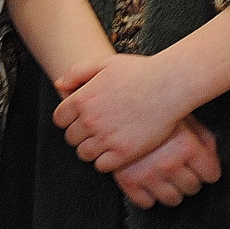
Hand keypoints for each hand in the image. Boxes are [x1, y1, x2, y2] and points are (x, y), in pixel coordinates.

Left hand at [53, 53, 183, 171]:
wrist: (171, 85)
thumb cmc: (142, 72)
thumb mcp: (108, 63)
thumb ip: (79, 72)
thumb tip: (59, 84)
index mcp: (83, 99)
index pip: (60, 118)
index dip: (71, 116)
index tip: (84, 114)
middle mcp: (90, 121)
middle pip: (71, 137)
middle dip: (82, 132)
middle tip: (101, 124)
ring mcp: (105, 139)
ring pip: (84, 153)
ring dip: (93, 147)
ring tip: (110, 135)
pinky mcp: (122, 154)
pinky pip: (101, 165)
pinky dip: (106, 159)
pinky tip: (118, 145)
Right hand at [114, 115, 221, 208]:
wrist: (121, 108)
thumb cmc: (154, 109)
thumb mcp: (186, 117)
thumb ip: (203, 137)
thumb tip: (212, 155)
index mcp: (186, 147)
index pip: (211, 174)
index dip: (210, 170)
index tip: (207, 169)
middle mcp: (169, 164)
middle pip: (193, 187)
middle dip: (193, 178)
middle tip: (187, 169)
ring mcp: (149, 176)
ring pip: (173, 199)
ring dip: (175, 190)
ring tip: (171, 176)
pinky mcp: (129, 183)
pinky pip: (147, 203)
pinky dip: (151, 195)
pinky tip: (152, 181)